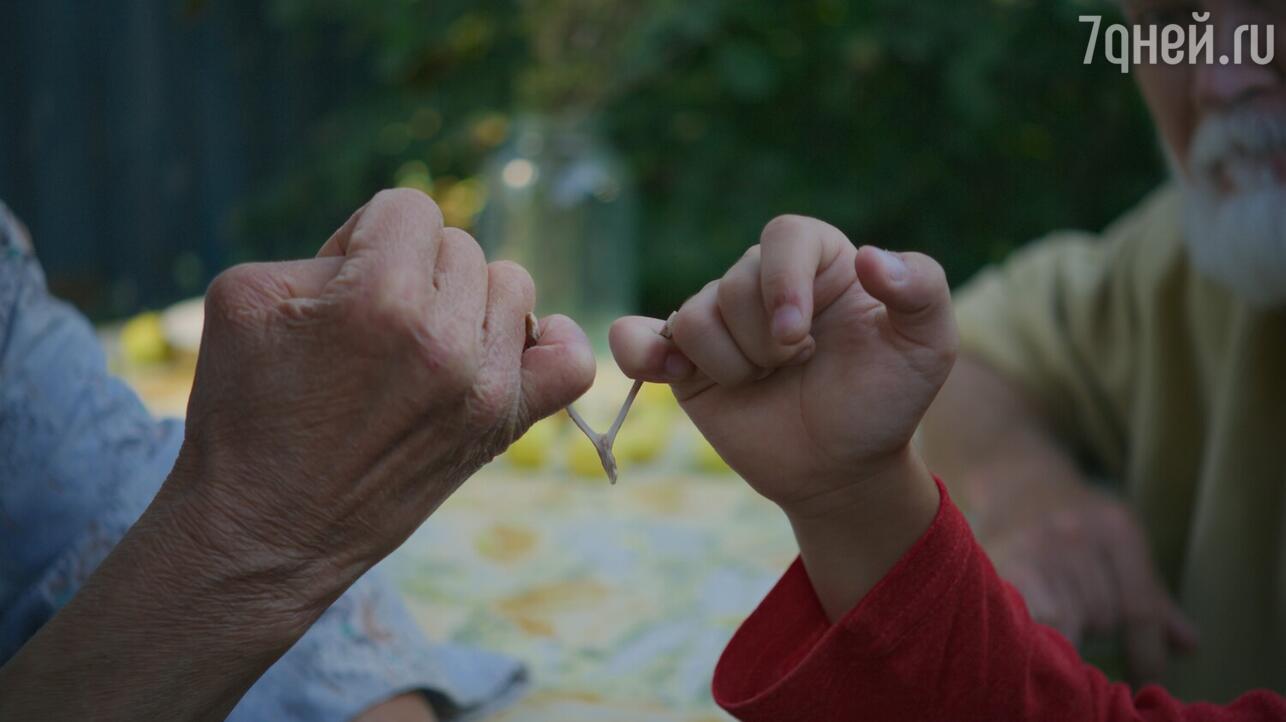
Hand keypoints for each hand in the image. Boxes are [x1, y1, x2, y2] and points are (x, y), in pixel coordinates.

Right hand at [165, 188, 594, 611]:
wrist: (265, 529)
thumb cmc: (245, 410)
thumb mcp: (248, 296)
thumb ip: (329, 248)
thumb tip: (392, 245)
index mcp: (379, 298)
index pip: (411, 208)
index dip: (371, 237)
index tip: (345, 285)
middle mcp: (444, 340)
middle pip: (462, 247)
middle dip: (414, 273)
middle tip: (371, 329)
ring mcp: (483, 388)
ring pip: (512, 288)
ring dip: (468, 304)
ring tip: (420, 345)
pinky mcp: (504, 428)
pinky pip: (571, 362)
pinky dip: (550, 345)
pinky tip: (504, 351)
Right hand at [611, 215, 956, 514]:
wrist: (843, 468)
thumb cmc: (884, 400)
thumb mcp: (927, 346)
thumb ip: (921, 289)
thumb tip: (871, 258)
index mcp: (819, 262)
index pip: (784, 236)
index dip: (783, 282)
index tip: (798, 338)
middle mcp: (763, 282)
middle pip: (734, 283)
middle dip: (765, 342)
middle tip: (796, 370)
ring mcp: (720, 321)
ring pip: (692, 317)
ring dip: (732, 366)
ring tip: (765, 384)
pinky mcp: (684, 361)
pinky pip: (637, 337)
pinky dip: (639, 350)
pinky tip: (667, 369)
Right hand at [979, 483, 1197, 683]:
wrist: (1017, 482)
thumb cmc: (1080, 525)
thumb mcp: (1122, 547)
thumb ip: (1152, 598)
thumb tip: (1189, 646)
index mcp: (1117, 529)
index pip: (1139, 606)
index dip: (1146, 651)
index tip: (1147, 679)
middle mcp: (1078, 534)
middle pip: (1102, 614)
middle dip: (1098, 627)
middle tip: (1084, 623)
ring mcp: (1039, 546)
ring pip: (1067, 619)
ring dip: (1068, 630)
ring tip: (1061, 619)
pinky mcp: (1007, 560)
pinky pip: (1035, 615)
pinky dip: (1042, 631)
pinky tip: (1042, 634)